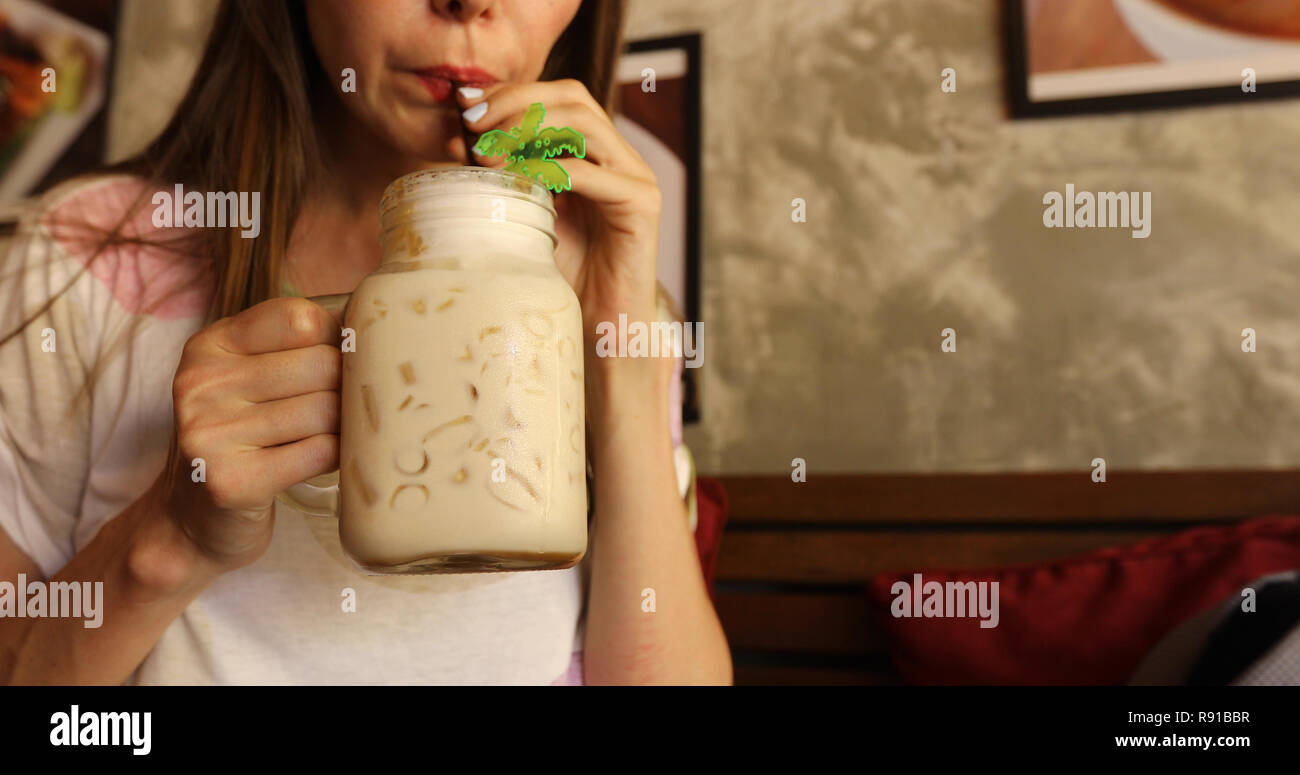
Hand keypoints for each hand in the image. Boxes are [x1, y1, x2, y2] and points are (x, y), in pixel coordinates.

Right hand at [163, 297, 341, 568]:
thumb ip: (297, 346)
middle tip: (340, 411)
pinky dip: (335, 458)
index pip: (302, 319)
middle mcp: (201, 384)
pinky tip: (320, 462)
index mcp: (210, 346)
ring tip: (327, 437)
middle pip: (322, 364)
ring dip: (343, 427)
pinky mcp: (231, 482)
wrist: (190, 522)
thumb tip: (377, 327)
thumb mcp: (249, 378)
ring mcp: (210, 433)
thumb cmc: (240, 440)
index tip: (338, 366)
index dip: (337, 342)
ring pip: (326, 410)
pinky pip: (321, 453)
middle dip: (346, 389)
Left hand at [450, 79, 662, 338]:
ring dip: (529, 130)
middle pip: (573, 97)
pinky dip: (551, 170)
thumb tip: (457, 143)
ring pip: (584, 124)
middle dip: (517, 103)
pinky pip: (593, 173)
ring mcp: (636, 176)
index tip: (466, 106)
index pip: (558, 98)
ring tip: (488, 153)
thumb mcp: (527, 215)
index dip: (512, 94)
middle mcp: (620, 156)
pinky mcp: (642, 203)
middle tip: (473, 124)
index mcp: (596, 152)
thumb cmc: (564, 275)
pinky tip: (517, 179)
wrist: (601, 325)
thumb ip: (505, 177)